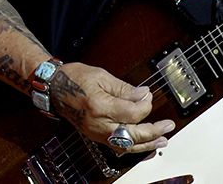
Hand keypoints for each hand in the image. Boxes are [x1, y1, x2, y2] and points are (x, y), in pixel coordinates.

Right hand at [50, 61, 174, 154]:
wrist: (54, 88)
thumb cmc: (75, 79)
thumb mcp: (102, 76)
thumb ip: (125, 88)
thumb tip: (144, 95)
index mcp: (99, 106)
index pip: (131, 113)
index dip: (145, 105)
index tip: (148, 95)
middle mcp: (97, 123)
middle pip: (130, 135)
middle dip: (153, 131)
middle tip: (168, 126)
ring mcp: (95, 133)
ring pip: (125, 145)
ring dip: (146, 145)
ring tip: (162, 141)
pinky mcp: (95, 136)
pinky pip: (117, 146)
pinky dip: (133, 147)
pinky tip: (144, 145)